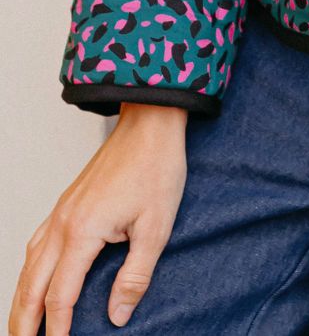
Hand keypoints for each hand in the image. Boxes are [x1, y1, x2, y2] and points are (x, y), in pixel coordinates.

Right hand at [8, 103, 187, 334]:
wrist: (149, 123)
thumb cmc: (156, 169)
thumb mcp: (157, 227)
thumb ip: (135, 276)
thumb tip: (118, 316)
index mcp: (83, 232)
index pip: (60, 295)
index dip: (57, 329)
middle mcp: (63, 223)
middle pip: (31, 285)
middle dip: (24, 322)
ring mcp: (61, 211)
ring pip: (28, 265)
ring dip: (21, 299)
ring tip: (21, 327)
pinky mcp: (66, 203)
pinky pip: (36, 244)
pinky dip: (29, 271)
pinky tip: (33, 280)